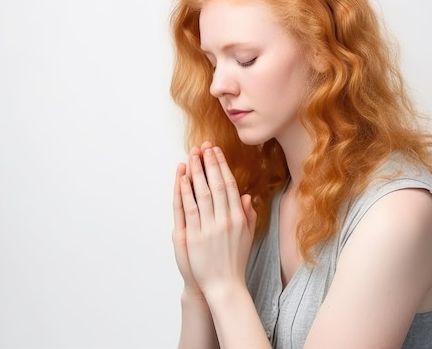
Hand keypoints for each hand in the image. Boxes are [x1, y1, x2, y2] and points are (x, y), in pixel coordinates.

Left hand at [178, 143, 256, 297]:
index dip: (222, 166)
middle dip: (209, 163)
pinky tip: (183, 178)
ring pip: (202, 193)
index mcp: (239, 218)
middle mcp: (225, 220)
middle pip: (216, 185)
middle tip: (204, 146)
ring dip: (197, 172)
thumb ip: (248, 215)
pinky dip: (186, 192)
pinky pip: (190, 209)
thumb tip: (248, 196)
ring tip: (192, 156)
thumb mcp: (247, 236)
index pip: (230, 185)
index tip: (216, 152)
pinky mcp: (195, 236)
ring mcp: (209, 227)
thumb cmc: (235, 261)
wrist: (224, 285)